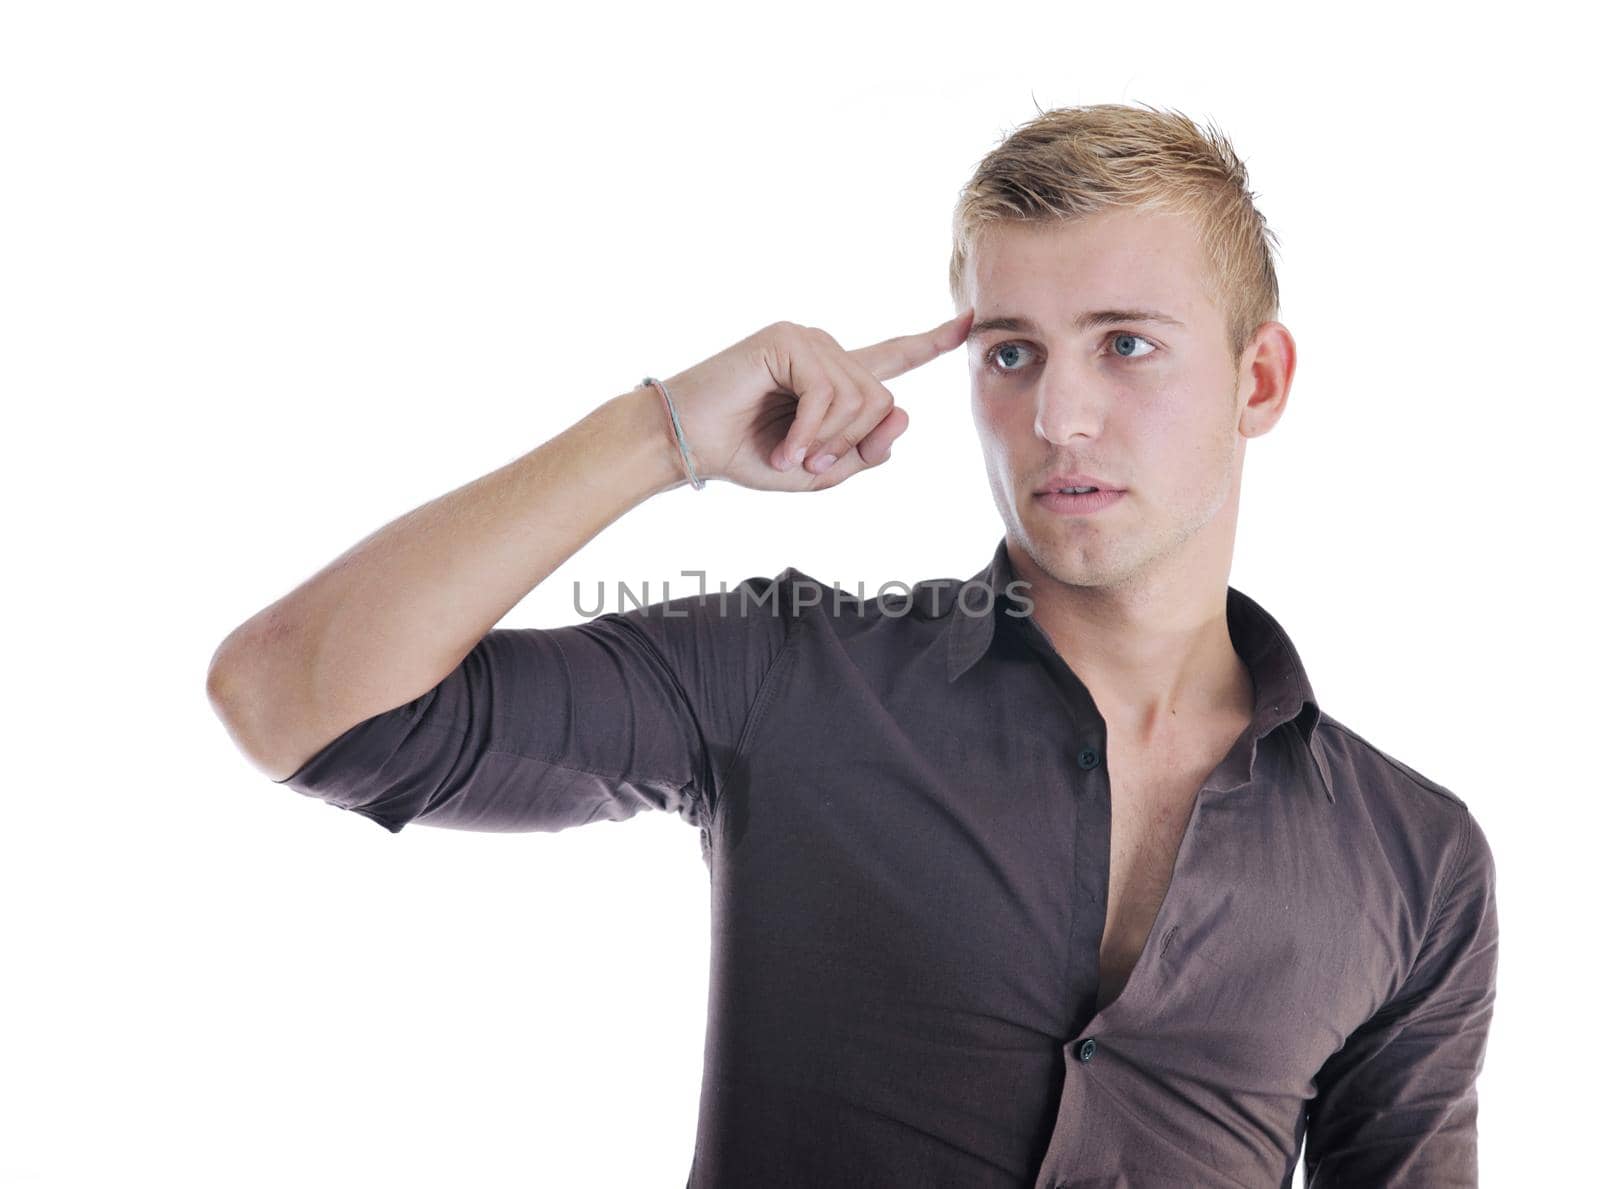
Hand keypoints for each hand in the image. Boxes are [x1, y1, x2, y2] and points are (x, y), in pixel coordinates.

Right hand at [657, 309, 974, 491]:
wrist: (685, 445)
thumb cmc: (744, 455)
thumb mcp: (817, 471)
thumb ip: (864, 453)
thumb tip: (903, 415)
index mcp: (834, 377)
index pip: (892, 356)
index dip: (931, 343)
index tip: (971, 322)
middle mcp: (825, 350)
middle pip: (882, 399)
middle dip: (850, 444)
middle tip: (805, 465)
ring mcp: (806, 340)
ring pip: (861, 398)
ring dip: (827, 442)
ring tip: (789, 457)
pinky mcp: (786, 340)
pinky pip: (828, 393)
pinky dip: (810, 432)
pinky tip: (784, 450)